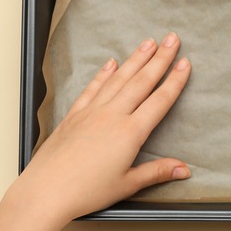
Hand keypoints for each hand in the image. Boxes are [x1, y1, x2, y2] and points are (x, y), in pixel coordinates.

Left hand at [14, 32, 191, 221]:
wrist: (46, 190)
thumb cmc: (86, 191)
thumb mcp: (127, 184)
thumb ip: (157, 172)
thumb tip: (184, 169)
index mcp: (130, 133)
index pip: (159, 101)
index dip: (174, 81)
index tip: (185, 63)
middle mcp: (112, 116)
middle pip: (141, 81)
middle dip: (159, 58)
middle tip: (171, 38)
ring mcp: (92, 112)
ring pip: (118, 79)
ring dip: (135, 59)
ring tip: (148, 43)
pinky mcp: (75, 115)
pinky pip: (93, 88)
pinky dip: (104, 74)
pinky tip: (111, 63)